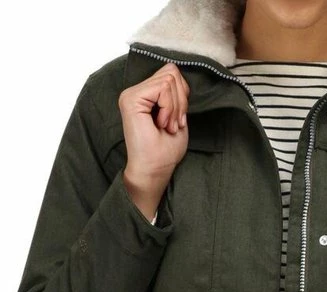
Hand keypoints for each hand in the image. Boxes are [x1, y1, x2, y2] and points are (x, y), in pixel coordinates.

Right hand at [118, 63, 189, 219]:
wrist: (153, 170)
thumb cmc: (165, 151)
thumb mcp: (177, 117)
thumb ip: (176, 95)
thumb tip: (177, 72)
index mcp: (144, 95)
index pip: (171, 73)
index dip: (182, 96)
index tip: (177, 121)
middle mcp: (135, 91)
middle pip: (171, 72)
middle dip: (181, 101)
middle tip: (172, 124)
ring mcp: (131, 93)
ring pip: (169, 79)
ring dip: (175, 107)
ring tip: (166, 126)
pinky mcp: (131, 99)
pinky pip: (163, 88)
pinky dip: (170, 108)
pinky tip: (161, 124)